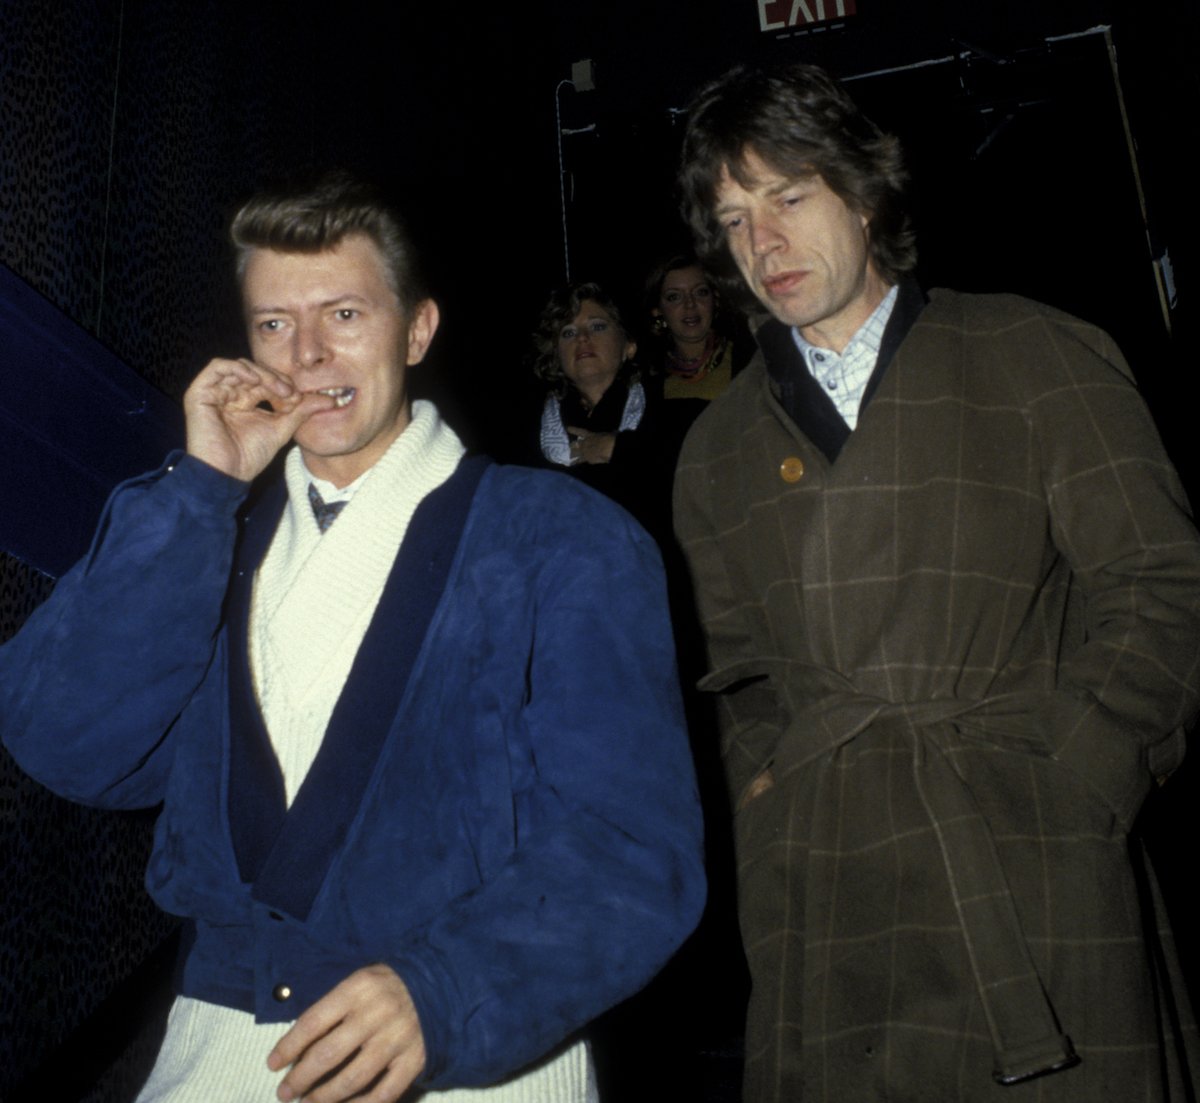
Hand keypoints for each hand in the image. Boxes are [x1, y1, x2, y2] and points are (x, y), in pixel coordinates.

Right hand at [184, 358, 333, 481]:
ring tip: (278, 389)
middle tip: (292, 393)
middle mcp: (228, 395)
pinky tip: (255, 380)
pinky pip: (217, 367)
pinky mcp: (199, 393)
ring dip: (263, 374)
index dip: (285, 385)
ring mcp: (213, 393)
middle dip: (276, 379)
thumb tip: (329, 400)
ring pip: (240, 367)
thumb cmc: (249, 457)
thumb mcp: (282, 429)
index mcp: (244, 402)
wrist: (227, 474)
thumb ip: (301, 412)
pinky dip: (239, 369)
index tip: (301, 399)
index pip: (266, 382)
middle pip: (255, 372)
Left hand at [268, 964, 425, 1102]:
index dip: (288, 1047)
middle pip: (328, 1055)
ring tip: (308, 1102)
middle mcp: (376, 1014)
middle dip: (299, 1078)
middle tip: (285, 1092)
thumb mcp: (358, 981)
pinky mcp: (414, 1060)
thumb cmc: (386, 986)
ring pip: (352, 1079)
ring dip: (323, 1097)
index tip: (272, 1064)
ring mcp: (397, 1040)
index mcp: (358, 989)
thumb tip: (296, 1044)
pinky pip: (383, 1094)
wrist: (437, 984)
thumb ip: (332, 1007)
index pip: (313, 1022)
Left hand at [566, 427, 615, 464]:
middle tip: (571, 446)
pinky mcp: (587, 459)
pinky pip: (579, 461)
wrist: (609, 448)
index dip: (574, 430)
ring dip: (572, 454)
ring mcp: (585, 451)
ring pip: (575, 452)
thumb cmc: (611, 439)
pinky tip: (571, 464)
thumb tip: (614, 433)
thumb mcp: (609, 434)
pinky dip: (575, 462)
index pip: (580, 432)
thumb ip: (608, 435)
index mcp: (591, 435)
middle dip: (573, 445)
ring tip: (570, 456)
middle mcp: (585, 443)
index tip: (567, 428)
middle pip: (575, 444)